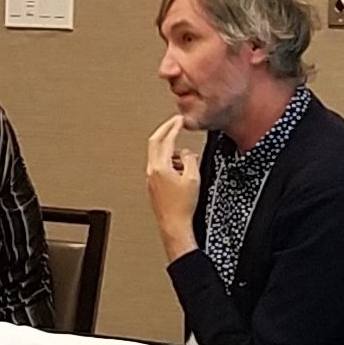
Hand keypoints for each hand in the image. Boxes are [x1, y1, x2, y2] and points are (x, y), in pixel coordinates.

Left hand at [146, 115, 199, 261]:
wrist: (173, 224)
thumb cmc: (182, 206)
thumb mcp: (193, 178)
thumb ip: (190, 159)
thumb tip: (187, 152)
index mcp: (160, 167)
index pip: (165, 139)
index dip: (173, 126)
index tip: (179, 119)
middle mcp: (151, 171)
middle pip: (155, 142)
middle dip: (166, 131)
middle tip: (175, 124)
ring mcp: (150, 178)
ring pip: (158, 155)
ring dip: (170, 150)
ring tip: (186, 158)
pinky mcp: (153, 185)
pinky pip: (159, 166)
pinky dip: (169, 161)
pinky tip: (180, 170)